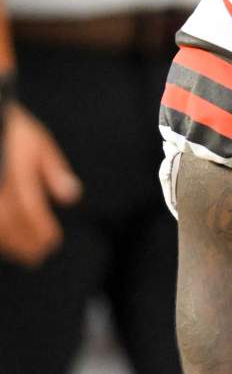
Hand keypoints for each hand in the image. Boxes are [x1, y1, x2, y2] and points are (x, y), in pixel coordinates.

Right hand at [0, 104, 80, 266]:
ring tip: (18, 252)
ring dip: (5, 244)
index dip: (41, 233)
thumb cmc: (10, 128)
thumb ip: (53, 171)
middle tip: (36, 258)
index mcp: (17, 176)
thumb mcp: (38, 143)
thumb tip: (71, 197)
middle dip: (23, 245)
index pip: (31, 214)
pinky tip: (1, 240)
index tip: (51, 245)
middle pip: (8, 226)